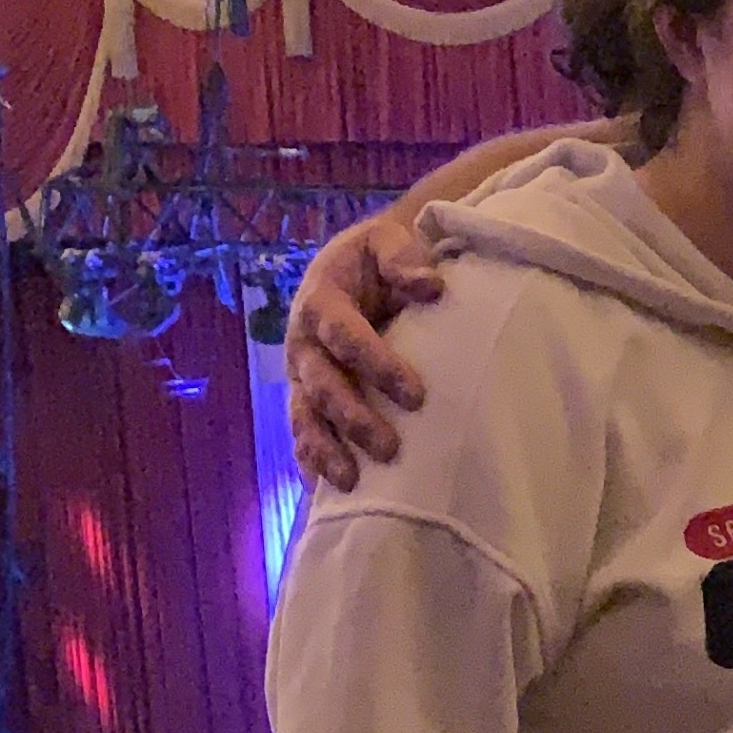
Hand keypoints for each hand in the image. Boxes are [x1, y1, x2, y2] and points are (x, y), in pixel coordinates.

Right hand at [287, 210, 445, 489]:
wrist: (362, 264)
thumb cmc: (381, 255)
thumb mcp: (389, 239)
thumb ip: (405, 257)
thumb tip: (431, 286)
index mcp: (320, 300)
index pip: (345, 336)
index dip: (377, 365)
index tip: (416, 395)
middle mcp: (304, 341)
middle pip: (322, 384)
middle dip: (353, 418)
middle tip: (389, 449)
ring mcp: (301, 373)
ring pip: (305, 416)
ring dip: (325, 450)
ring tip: (351, 482)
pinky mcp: (308, 397)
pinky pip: (303, 432)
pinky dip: (311, 461)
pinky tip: (326, 493)